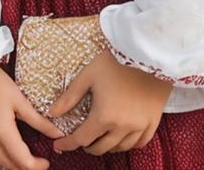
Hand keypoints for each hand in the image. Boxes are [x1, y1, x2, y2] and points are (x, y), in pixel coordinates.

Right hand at [0, 65, 62, 169]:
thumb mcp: (18, 98)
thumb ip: (38, 121)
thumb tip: (59, 134)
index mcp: (1, 130)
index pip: (23, 163)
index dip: (37, 166)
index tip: (44, 161)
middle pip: (9, 167)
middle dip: (23, 166)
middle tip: (32, 158)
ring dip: (6, 165)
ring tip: (14, 154)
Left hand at [50, 49, 171, 155]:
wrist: (147, 55)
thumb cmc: (115, 63)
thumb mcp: (88, 76)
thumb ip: (69, 97)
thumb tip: (51, 113)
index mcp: (104, 116)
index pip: (81, 139)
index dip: (68, 144)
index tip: (58, 145)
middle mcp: (122, 127)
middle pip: (101, 148)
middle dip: (86, 146)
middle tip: (79, 139)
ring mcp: (139, 127)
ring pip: (120, 148)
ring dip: (106, 146)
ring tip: (98, 138)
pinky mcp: (152, 123)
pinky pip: (139, 143)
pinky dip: (127, 144)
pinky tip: (121, 138)